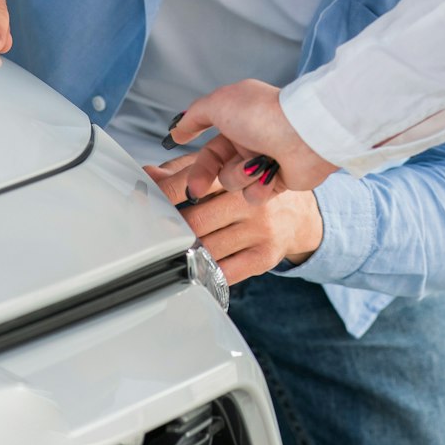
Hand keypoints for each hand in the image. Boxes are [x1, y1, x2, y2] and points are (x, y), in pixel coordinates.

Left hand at [146, 163, 322, 285]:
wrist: (301, 213)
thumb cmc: (253, 188)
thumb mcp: (223, 170)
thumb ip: (184, 171)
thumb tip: (147, 175)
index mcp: (236, 172)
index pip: (190, 183)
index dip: (163, 195)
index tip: (143, 203)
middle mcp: (250, 200)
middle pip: (196, 220)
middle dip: (172, 229)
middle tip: (155, 233)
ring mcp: (260, 230)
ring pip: (207, 248)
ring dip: (186, 253)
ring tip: (173, 251)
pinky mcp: (265, 256)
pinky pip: (227, 273)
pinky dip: (207, 274)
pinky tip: (197, 269)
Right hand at [161, 79, 336, 197]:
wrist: (302, 134)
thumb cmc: (263, 114)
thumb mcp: (219, 103)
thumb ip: (195, 115)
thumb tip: (178, 128)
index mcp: (236, 122)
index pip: (208, 149)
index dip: (195, 163)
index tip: (185, 175)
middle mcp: (249, 141)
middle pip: (217, 170)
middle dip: (206, 178)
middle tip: (197, 189)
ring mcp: (263, 161)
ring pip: (234, 183)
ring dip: (240, 176)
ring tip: (257, 164)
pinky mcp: (277, 181)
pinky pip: (255, 196)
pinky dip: (260, 187)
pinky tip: (269, 176)